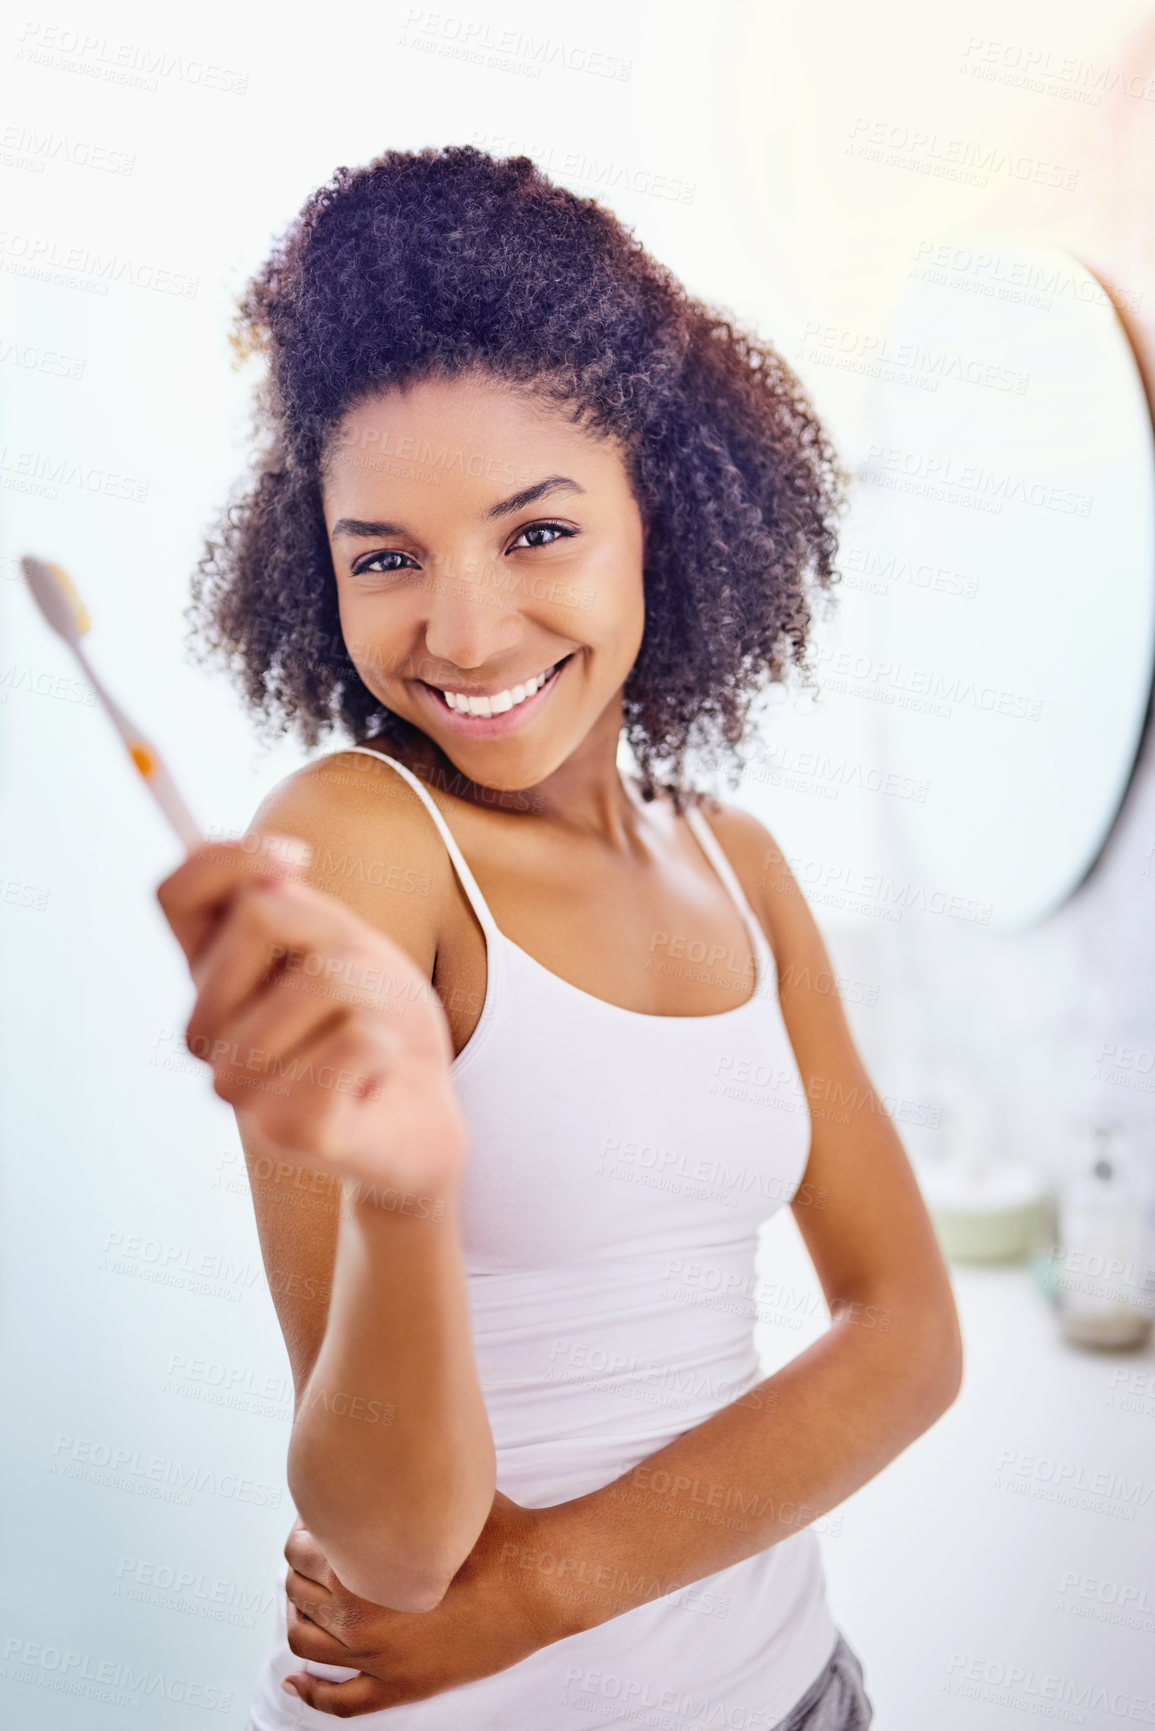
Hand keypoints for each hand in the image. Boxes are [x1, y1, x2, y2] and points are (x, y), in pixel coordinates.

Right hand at [156, 831, 466, 1194]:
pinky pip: (358, 1040)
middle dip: (339, 936)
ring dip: (375, 999)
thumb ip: (291, 905)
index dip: (228, 857)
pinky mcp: (290, 1131)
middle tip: (360, 991)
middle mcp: (207, 1036)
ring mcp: (240, 1089)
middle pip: (262, 916)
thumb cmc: (372, 1023)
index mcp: (208, 984)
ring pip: (325, 980)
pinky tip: (376, 1079)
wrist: (419, 1120)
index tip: (297, 860)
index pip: (176, 893)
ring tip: (369, 1040)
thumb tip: (270, 872)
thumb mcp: (338, 944)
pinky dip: (388, 1045)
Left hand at [277, 1493, 562, 1714]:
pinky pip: (340, 1703)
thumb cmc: (497, 1536)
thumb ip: (402, 1485)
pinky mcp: (403, 1686)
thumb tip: (383, 1456)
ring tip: (309, 1602)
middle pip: (296, 1593)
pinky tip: (297, 1682)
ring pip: (306, 1644)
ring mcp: (378, 1658)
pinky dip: (310, 1693)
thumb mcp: (441, 1494)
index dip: (303, 1533)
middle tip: (315, 1558)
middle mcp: (359, 1618)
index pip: (300, 1549)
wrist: (539, 1584)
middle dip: (298, 1572)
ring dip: (299, 1619)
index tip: (316, 1524)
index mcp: (363, 1567)